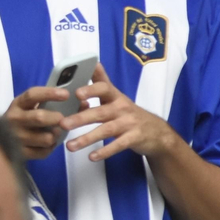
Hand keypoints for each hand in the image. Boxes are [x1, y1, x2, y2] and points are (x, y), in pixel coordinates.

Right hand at [4, 85, 69, 158]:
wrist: (0, 138)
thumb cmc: (24, 119)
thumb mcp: (31, 107)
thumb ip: (53, 103)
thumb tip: (84, 103)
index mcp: (17, 104)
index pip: (32, 95)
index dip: (50, 93)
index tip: (66, 94)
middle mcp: (14, 119)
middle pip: (39, 117)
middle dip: (56, 118)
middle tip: (63, 119)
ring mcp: (16, 137)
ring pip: (45, 138)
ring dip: (55, 136)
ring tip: (55, 133)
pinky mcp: (20, 152)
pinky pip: (43, 152)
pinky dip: (50, 148)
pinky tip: (48, 144)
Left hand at [59, 64, 177, 161]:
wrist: (156, 132)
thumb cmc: (128, 113)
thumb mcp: (117, 96)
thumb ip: (102, 81)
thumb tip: (92, 62)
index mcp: (115, 96)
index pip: (104, 89)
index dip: (91, 90)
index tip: (76, 93)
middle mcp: (122, 108)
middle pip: (100, 112)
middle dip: (80, 118)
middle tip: (62, 123)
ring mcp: (129, 124)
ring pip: (106, 130)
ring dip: (87, 138)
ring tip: (70, 146)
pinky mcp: (134, 138)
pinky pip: (118, 145)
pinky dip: (105, 151)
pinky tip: (91, 156)